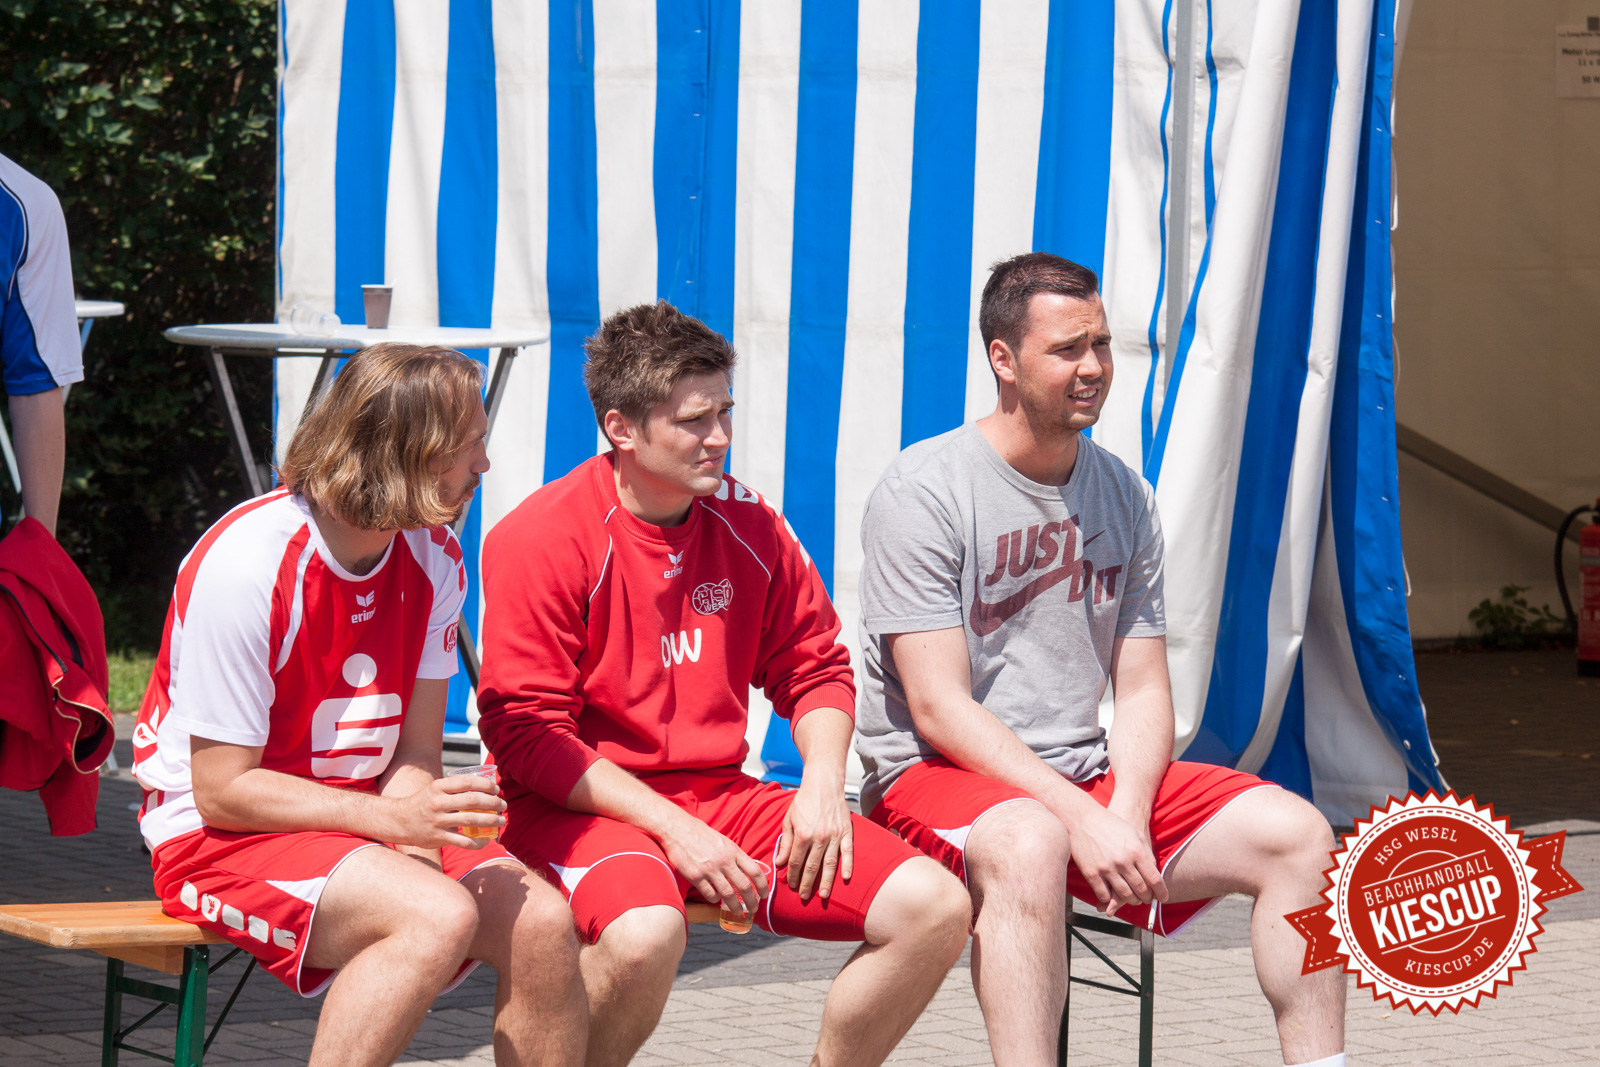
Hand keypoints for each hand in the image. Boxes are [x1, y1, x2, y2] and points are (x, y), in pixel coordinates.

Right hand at [388, 774, 504, 849]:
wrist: (400, 821)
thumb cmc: (424, 803)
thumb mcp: (435, 789)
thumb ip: (455, 788)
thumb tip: (485, 786)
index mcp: (438, 787)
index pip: (467, 782)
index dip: (486, 785)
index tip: (496, 789)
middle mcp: (438, 803)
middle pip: (473, 801)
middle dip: (493, 802)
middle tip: (503, 805)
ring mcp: (438, 821)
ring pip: (472, 820)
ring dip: (491, 820)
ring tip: (501, 820)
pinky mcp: (439, 838)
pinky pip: (464, 841)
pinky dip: (479, 842)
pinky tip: (487, 840)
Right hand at [657, 812, 769, 918]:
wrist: (677, 828)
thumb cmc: (701, 833)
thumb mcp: (723, 841)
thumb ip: (734, 855)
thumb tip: (746, 869)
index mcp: (733, 851)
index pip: (755, 871)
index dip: (763, 886)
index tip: (765, 894)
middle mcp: (724, 861)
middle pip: (744, 887)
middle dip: (752, 901)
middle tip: (753, 909)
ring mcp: (710, 869)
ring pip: (728, 894)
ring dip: (734, 906)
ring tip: (737, 911)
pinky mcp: (695, 876)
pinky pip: (710, 894)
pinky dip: (715, 899)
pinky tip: (716, 899)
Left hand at [776, 778, 853, 901]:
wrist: (824, 784)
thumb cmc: (804, 801)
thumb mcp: (789, 820)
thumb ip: (786, 842)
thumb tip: (780, 862)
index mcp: (803, 834)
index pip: (796, 862)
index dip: (793, 875)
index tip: (792, 885)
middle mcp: (819, 837)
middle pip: (812, 867)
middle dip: (807, 884)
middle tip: (805, 897)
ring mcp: (834, 835)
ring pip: (830, 864)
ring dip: (827, 881)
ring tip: (824, 895)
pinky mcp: (846, 832)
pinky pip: (847, 852)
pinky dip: (847, 865)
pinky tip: (845, 878)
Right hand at [1064, 804, 1165, 916]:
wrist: (1083, 819)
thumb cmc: (1111, 825)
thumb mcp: (1134, 834)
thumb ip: (1146, 854)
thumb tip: (1154, 875)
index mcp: (1136, 851)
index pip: (1155, 879)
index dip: (1161, 892)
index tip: (1163, 898)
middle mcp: (1123, 861)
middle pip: (1141, 890)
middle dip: (1147, 898)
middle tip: (1147, 898)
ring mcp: (1106, 868)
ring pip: (1125, 896)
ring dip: (1132, 900)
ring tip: (1133, 898)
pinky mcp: (1091, 873)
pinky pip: (1104, 895)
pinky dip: (1111, 899)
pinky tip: (1113, 896)